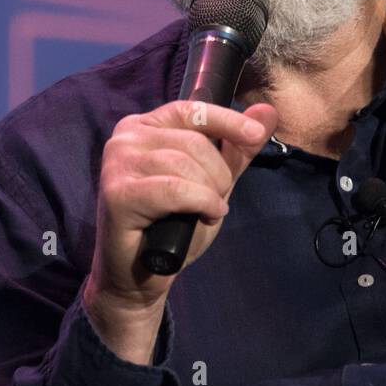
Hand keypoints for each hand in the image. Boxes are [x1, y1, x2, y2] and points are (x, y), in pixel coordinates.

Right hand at [84, 99, 278, 355]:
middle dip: (218, 174)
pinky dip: (199, 202)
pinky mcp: (117, 193)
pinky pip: (175, 189)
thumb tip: (268, 111)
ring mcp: (117, 164)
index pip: (191, 110)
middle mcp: (125, 138)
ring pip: (184, 164)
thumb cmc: (174, 226)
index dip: (227, 120)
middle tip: (216, 200)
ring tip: (205, 211)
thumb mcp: (213, 183)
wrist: (142, 276)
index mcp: (144, 127)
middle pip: (193, 140)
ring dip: (209, 192)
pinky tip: (204, 216)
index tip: (255, 135)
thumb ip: (237, 150)